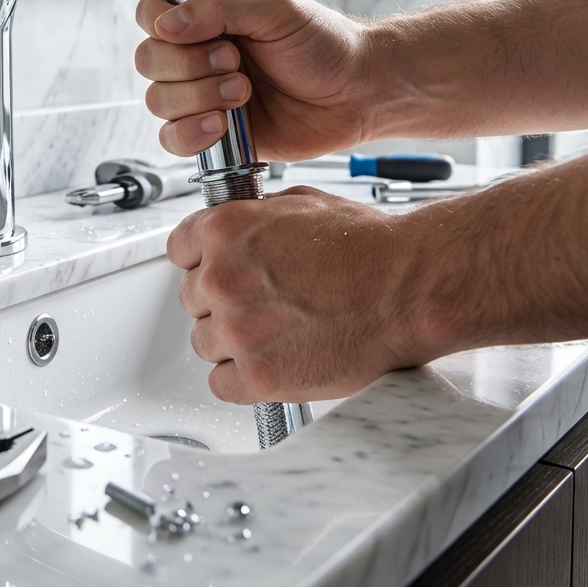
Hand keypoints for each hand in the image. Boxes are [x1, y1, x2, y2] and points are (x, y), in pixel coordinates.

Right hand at [134, 0, 378, 159]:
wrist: (358, 93)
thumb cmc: (326, 43)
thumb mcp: (277, 8)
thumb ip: (219, 6)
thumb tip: (168, 22)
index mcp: (206, 12)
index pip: (151, 12)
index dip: (162, 26)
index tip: (200, 34)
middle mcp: (196, 52)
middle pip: (148, 60)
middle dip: (188, 67)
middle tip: (235, 64)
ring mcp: (202, 93)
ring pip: (157, 101)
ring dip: (197, 99)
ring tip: (243, 94)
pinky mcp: (212, 131)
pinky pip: (172, 139)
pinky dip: (191, 134)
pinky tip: (223, 126)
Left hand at [168, 187, 431, 401]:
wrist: (407, 287)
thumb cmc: (366, 245)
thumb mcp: (299, 203)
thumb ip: (252, 216)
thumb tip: (236, 227)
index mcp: (224, 230)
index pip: (179, 250)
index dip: (202, 260)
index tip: (217, 269)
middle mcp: (221, 278)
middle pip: (191, 298)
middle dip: (221, 301)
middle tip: (261, 304)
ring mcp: (236, 329)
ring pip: (204, 342)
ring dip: (231, 341)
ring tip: (275, 333)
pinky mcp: (257, 375)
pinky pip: (220, 384)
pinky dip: (241, 379)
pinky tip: (270, 363)